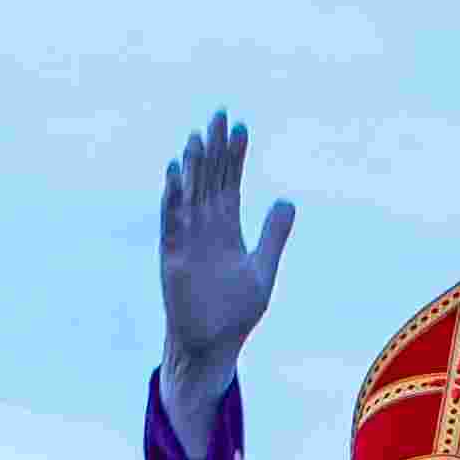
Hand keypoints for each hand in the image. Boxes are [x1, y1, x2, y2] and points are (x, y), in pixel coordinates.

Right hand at [156, 111, 294, 395]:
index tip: (242, 127)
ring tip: (198, 135)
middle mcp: (205, 228)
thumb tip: (287, 200)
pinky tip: (176, 171)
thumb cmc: (235, 313)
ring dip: (193, 165)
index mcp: (226, 229)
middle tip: (219, 114)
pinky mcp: (172, 255)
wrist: (213, 345)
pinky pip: (172, 220)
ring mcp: (187, 239)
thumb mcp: (262, 269)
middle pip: (209, 179)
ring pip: (190, 193)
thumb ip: (273, 235)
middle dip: (215, 149)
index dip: (235, 156)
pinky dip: (173, 196)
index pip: (230, 183)